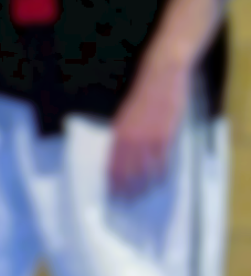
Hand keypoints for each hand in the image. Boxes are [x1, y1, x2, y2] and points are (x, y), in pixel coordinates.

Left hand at [108, 55, 187, 198]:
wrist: (161, 74)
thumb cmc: (144, 92)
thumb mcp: (127, 113)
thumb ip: (123, 132)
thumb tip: (120, 151)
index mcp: (119, 131)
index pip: (111, 163)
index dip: (111, 181)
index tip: (111, 192)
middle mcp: (131, 138)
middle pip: (126, 171)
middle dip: (124, 189)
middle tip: (125, 201)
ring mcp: (149, 138)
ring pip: (143, 170)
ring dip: (141, 186)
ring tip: (140, 196)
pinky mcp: (165, 136)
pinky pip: (161, 162)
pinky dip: (159, 175)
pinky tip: (158, 182)